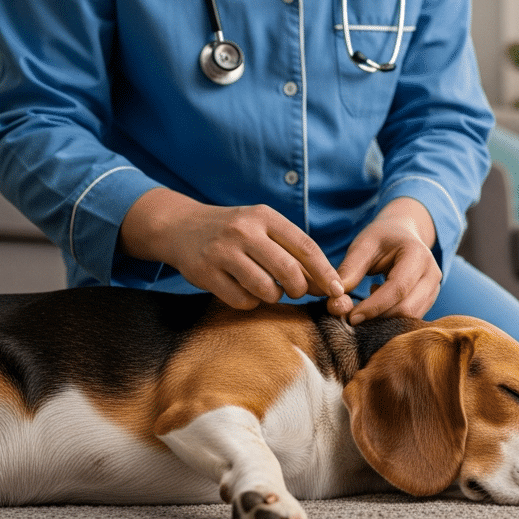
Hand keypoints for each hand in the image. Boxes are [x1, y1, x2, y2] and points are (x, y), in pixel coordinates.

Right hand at [118, 188, 352, 313]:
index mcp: (265, 216)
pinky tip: (244, 291)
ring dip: (273, 297)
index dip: (325, 272)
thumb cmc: (234, 231)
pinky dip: (250, 302)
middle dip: (300, 289)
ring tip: (267, 289)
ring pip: (266, 289)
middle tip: (296, 291)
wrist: (180, 227)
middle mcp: (244, 231)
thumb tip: (330, 285)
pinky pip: (241, 301)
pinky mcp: (205, 273)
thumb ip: (293, 251)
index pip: (306, 247)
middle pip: (289, 271)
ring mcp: (222, 252)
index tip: (338, 291)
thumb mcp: (262, 227)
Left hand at [337, 197, 439, 324]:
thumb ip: (350, 269)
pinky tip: (379, 302)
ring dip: (384, 319)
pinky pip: (411, 317)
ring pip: (410, 317)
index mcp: (418, 254)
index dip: (374, 306)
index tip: (352, 316)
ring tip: (366, 304)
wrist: (403, 234)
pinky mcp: (430, 300)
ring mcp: (434, 288)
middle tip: (352, 317)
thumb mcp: (363, 245)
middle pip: (407, 307)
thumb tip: (337, 300)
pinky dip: (391, 317)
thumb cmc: (381, 238)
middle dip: (378, 317)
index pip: (398, 288)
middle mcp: (433, 273)